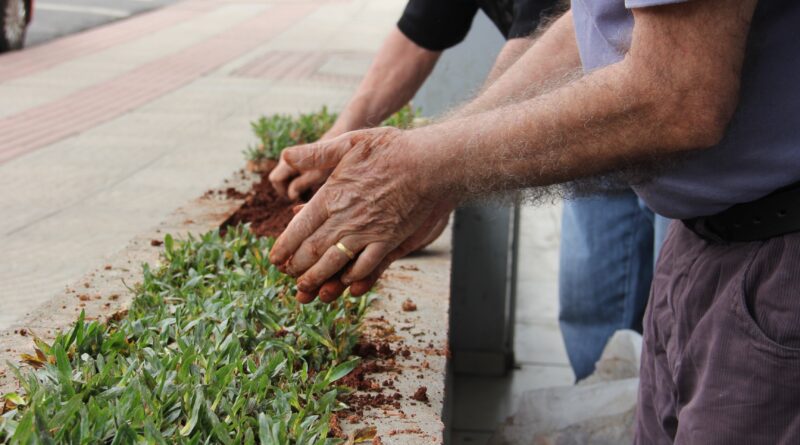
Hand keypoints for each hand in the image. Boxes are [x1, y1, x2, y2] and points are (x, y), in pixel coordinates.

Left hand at [268, 127, 445, 301]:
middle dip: (296, 266)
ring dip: (318, 278)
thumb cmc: (391, 149)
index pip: (299, 228)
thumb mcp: (349, 142)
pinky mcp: (389, 240)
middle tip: (287, 275)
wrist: (430, 163)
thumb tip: (285, 156)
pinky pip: (367, 266)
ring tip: (306, 288)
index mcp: (332, 196)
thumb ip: (316, 153)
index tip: (274, 258)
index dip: (284, 247)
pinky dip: (352, 277)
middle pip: (313, 250)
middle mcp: (346, 218)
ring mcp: (368, 232)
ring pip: (335, 263)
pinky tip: (344, 282)